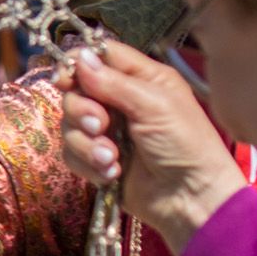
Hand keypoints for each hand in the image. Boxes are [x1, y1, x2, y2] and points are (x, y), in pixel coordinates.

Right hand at [58, 40, 243, 251]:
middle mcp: (121, 101)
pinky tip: (111, 173)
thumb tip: (79, 56)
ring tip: (111, 158)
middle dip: (82, 110)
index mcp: (142, 79)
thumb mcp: (154, 106)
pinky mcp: (97, 160)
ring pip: (70, 124)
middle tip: (99, 125)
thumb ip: (114, 82)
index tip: (65, 77)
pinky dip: (88, 164)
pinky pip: (71, 153)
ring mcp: (108, 131)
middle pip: (77, 90)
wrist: (191, 199)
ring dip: (87, 143)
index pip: (100, 56)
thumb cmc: (186, 145)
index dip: (78, 62)